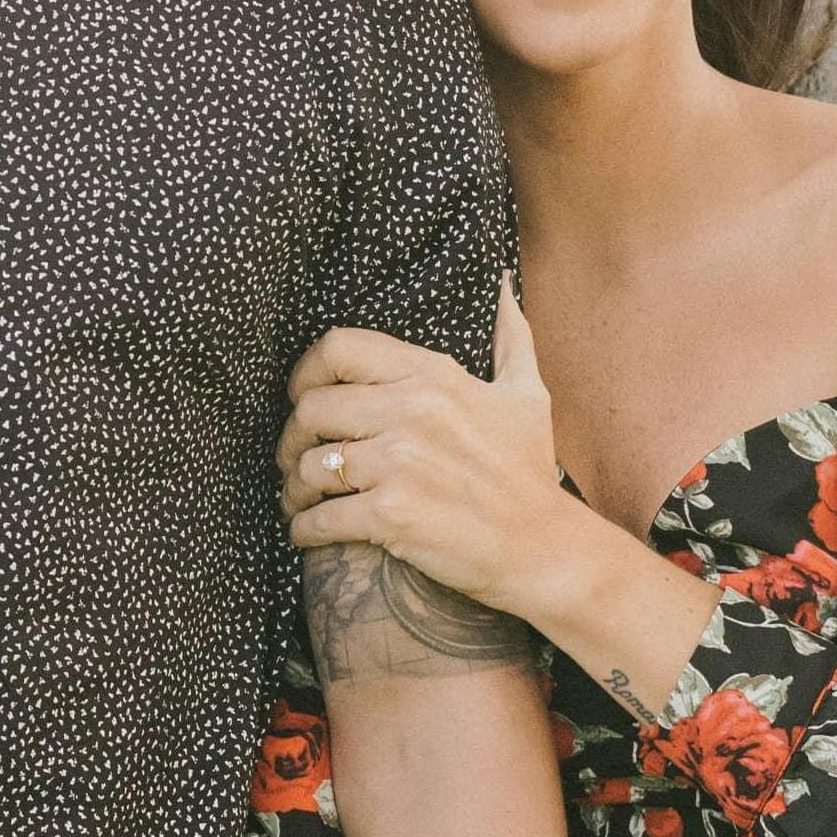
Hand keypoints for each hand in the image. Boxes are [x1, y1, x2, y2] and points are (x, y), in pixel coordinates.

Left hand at [280, 280, 577, 616]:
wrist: (544, 548)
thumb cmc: (530, 473)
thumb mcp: (527, 395)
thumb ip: (511, 338)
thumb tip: (506, 288)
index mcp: (435, 376)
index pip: (339, 348)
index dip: (306, 372)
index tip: (303, 396)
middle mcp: (414, 411)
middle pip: (311, 407)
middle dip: (291, 436)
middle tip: (294, 457)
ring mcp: (401, 463)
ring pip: (309, 465)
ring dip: (293, 488)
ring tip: (298, 500)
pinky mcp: (391, 515)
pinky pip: (319, 517)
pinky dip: (303, 528)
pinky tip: (305, 532)